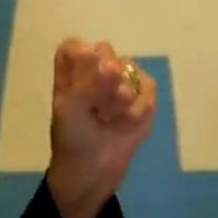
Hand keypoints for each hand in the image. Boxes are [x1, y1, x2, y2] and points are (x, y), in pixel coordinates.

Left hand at [45, 38, 155, 217]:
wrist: (94, 170)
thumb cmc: (73, 137)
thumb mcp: (69, 110)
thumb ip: (87, 84)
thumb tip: (113, 66)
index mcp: (70, 71)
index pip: (74, 46)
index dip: (81, 62)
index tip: (81, 84)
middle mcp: (95, 70)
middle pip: (104, 50)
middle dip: (103, 80)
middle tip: (97, 107)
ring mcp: (121, 81)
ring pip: (129, 68)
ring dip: (120, 99)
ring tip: (109, 118)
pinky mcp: (143, 97)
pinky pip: (148, 88)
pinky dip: (138, 109)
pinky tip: (126, 124)